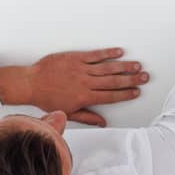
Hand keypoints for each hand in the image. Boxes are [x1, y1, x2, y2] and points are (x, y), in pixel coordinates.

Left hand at [0, 48, 149, 125]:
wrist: (30, 83)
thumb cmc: (46, 98)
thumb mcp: (67, 112)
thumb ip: (87, 117)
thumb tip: (102, 123)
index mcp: (84, 97)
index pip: (111, 96)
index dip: (126, 94)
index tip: (136, 92)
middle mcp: (86, 83)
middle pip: (113, 81)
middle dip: (131, 80)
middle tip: (144, 77)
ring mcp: (81, 69)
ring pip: (108, 68)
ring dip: (124, 66)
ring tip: (136, 66)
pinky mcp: (76, 57)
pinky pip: (95, 55)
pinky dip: (108, 53)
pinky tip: (119, 52)